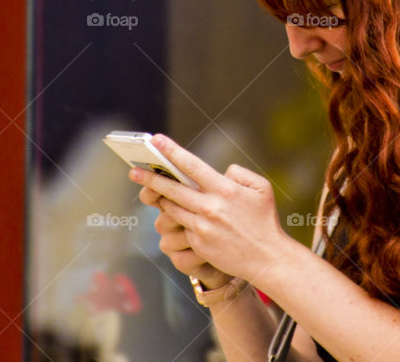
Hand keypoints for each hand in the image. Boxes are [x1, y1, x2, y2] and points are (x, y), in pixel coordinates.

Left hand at [128, 133, 291, 282]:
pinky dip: (177, 220)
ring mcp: (202, 227)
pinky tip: (171, 216)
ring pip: (172, 209)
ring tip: (151, 192)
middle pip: (172, 189)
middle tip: (133, 171)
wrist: (267, 259)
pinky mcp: (198, 244)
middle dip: (150, 178)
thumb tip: (221, 170)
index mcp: (225, 190)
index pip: (192, 166)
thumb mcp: (262, 188)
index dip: (172, 151)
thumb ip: (240, 173)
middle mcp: (210, 207)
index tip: (155, 140)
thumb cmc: (265, 221)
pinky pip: (181, 227)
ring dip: (162, 200)